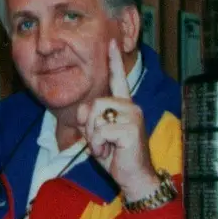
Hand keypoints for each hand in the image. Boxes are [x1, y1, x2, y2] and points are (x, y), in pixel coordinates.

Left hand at [77, 40, 159, 198]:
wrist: (134, 177)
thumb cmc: (117, 157)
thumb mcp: (97, 137)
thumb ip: (88, 121)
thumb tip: (84, 111)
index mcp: (124, 106)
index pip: (118, 80)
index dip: (114, 61)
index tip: (112, 41)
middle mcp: (131, 106)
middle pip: (95, 103)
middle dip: (89, 127)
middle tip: (100, 143)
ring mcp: (133, 116)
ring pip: (96, 116)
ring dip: (94, 138)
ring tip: (106, 148)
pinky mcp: (131, 128)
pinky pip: (101, 131)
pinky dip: (98, 145)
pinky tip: (110, 152)